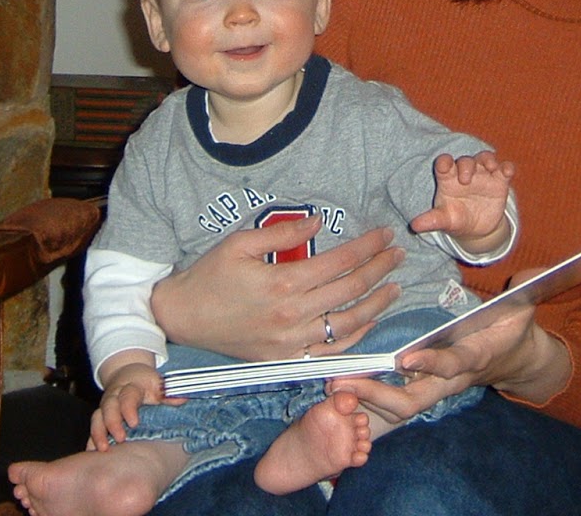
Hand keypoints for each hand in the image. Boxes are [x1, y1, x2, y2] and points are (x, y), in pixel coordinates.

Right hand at [91, 359, 176, 449]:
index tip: (134, 423)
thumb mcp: (158, 384)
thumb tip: (182, 399)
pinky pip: (93, 428)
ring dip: (98, 433)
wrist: (127, 372)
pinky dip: (91, 439)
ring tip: (103, 449)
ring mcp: (105, 406)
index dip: (128, 409)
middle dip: (112, 423)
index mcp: (130, 386)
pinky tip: (91, 453)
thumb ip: (169, 394)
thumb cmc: (146, 382)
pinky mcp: (100, 417)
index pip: (127, 396)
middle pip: (108, 407)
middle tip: (120, 439)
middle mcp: (114, 395)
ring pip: (97, 417)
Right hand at [151, 217, 404, 360]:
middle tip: (398, 254)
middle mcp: (292, 316)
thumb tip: (317, 221)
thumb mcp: (240, 242)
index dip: (367, 247)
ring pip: (348, 325)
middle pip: (351, 291)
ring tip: (395, 287)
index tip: (385, 234)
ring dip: (377, 305)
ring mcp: (291, 343)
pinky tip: (369, 320)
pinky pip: (331, 351)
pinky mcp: (286, 360)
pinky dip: (355, 337)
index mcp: (282, 283)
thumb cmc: (210, 275)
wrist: (183, 318)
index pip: (339, 262)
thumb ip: (282, 233)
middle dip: (380, 269)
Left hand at [325, 275, 568, 421]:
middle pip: (413, 400)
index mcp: (475, 357)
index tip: (405, 358)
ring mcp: (436, 387)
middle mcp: (451, 379)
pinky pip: (393, 400)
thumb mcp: (526, 306)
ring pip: (399, 405)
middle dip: (378, 394)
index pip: (451, 364)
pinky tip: (342, 387)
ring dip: (366, 398)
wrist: (515, 358)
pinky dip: (368, 398)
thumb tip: (533, 277)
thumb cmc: (513, 326)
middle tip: (346, 383)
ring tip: (334, 384)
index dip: (430, 364)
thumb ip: (528, 289)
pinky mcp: (423, 387)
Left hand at [410, 152, 515, 246]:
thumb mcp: (445, 220)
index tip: (444, 166)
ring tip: (489, 167)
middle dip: (466, 166)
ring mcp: (483, 176)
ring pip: (485, 158)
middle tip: (466, 180)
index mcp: (448, 179)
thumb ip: (431, 220)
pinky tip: (506, 171)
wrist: (477, 229)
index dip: (444, 162)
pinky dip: (506, 167)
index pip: (444, 163)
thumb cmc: (456, 219)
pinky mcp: (499, 182)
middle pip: (465, 160)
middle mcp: (465, 173)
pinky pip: (504, 169)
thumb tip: (414, 226)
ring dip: (487, 159)